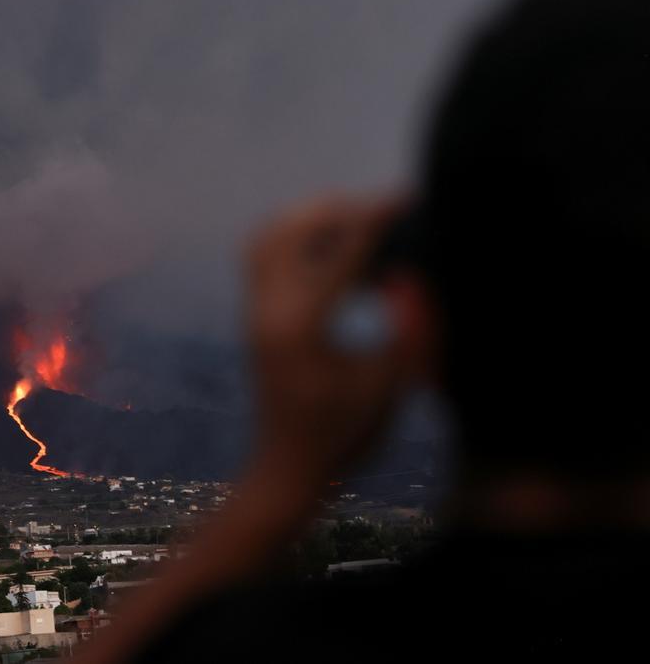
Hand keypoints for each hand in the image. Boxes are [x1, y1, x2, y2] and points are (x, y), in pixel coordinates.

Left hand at [246, 193, 406, 482]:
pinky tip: (339, 253)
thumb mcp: (390, 386)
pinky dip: (296, 240)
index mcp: (300, 327)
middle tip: (381, 210)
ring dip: (309, 220)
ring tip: (358, 223)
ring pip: (267, 237)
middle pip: (289, 229)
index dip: (376, 221)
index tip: (405, 199)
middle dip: (337, 210)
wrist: (289, 470)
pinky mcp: (253, 317)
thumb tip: (416, 274)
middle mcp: (266, 312)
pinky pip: (264, 258)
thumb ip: (408, 330)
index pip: (338, 253)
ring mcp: (253, 313)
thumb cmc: (344, 436)